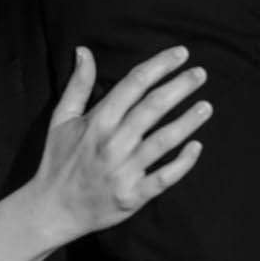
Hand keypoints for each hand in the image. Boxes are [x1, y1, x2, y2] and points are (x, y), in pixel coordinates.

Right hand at [31, 46, 209, 242]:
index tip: (181, 54)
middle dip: (180, 87)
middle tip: (201, 74)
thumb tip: (84, 51)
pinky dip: (183, 163)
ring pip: (164, 140)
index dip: (160, 65)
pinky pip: (164, 177)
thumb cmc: (58, 161)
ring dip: (188, 121)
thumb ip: (77, 85)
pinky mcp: (133, 195)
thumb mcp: (61, 119)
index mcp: (97, 121)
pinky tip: (197, 147)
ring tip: (207, 106)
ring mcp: (124, 170)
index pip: (134, 84)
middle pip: (153, 107)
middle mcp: (113, 143)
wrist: (53, 210)